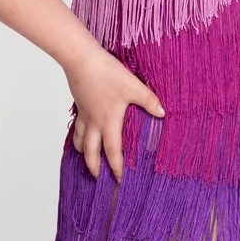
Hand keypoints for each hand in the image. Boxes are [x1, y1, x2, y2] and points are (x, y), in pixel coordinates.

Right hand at [66, 49, 166, 180]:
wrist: (81, 60)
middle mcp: (94, 122)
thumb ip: (149, 101)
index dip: (117, 168)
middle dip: (94, 167)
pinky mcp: (79, 104)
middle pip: (90, 152)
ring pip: (80, 140)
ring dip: (83, 151)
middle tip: (97, 178)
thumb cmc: (106, 74)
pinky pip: (77, 125)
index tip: (120, 180)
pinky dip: (79, 134)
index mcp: (108, 122)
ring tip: (86, 157)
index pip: (112, 152)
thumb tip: (162, 113)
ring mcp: (84, 114)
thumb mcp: (133, 87)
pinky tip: (83, 132)